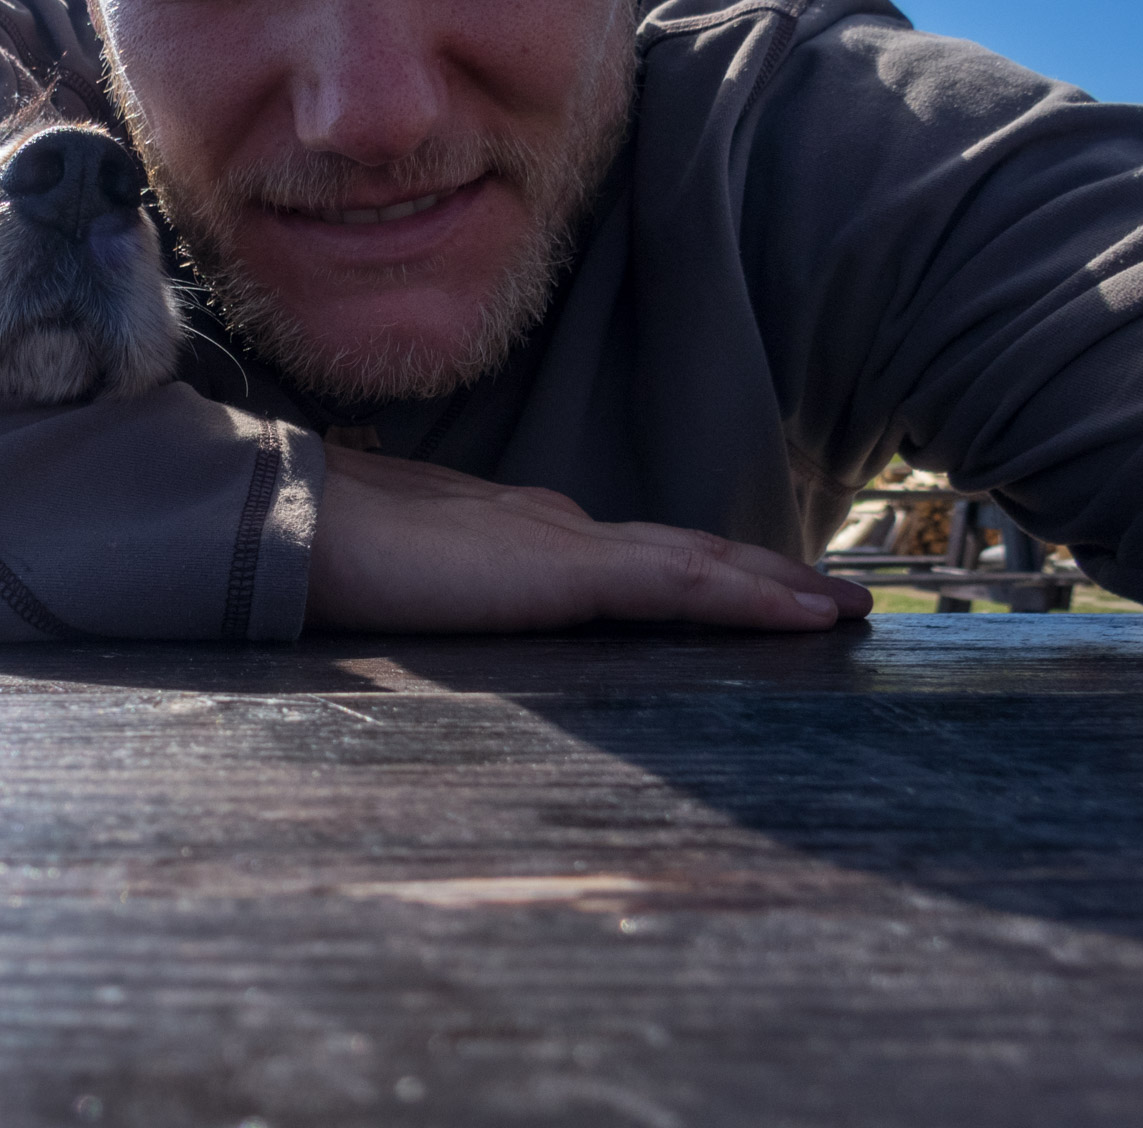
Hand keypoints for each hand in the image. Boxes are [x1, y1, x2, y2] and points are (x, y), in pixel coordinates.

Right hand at [307, 446, 873, 632]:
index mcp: (519, 532)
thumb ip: (447, 583)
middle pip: (682, 551)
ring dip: (777, 585)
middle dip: (759, 574)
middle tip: (833, 599)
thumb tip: (463, 598)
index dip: (698, 568)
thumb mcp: (406, 576)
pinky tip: (810, 615)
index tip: (748, 587)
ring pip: (700, 564)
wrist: (300, 526)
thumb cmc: (330, 555)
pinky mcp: (574, 570)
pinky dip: (756, 598)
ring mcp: (569, 543)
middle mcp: (557, 526)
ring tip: (842, 609)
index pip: (629, 553)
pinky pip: (688, 587)